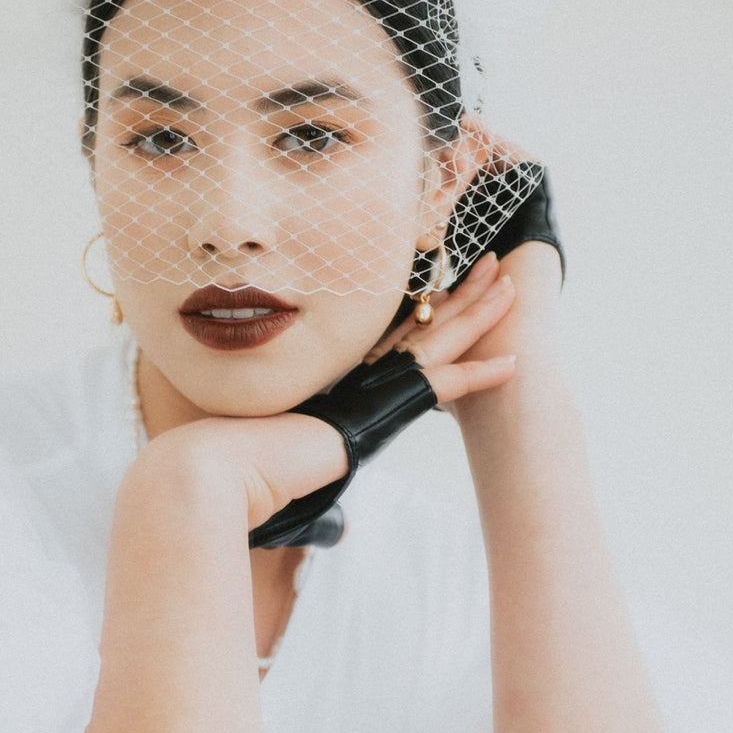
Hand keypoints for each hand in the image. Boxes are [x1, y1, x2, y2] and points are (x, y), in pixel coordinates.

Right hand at [250, 258, 516, 546]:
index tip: (446, 289)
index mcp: (336, 380)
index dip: (423, 311)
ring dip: (475, 314)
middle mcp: (354, 373)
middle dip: (458, 295)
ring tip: (508, 285)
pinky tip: (512, 364)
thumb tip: (294, 468)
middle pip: (419, 325)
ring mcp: (366, 386)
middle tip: (490, 265)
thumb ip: (296, 453)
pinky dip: (478, 376)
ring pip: (434, 341)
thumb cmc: (236, 463)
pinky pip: (440, 386)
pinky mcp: (376, 410)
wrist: (220, 464)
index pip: (391, 338)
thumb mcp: (277, 454)